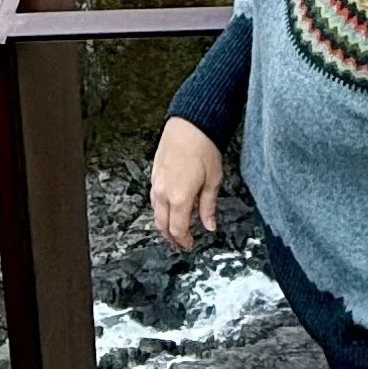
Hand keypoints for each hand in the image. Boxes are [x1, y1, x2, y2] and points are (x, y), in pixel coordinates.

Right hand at [150, 120, 222, 253]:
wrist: (190, 123)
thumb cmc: (203, 148)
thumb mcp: (213, 180)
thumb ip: (208, 206)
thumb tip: (210, 226)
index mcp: (179, 198)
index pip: (178, 229)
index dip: (183, 241)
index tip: (190, 245)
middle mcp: (164, 193)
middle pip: (162, 224)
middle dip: (171, 237)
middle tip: (181, 243)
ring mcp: (156, 182)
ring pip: (156, 211)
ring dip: (164, 223)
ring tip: (174, 229)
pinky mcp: (154, 173)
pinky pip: (154, 197)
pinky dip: (160, 208)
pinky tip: (168, 207)